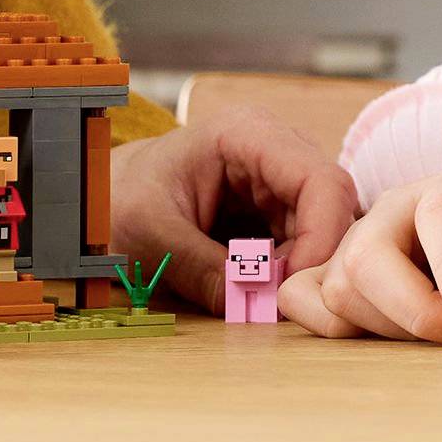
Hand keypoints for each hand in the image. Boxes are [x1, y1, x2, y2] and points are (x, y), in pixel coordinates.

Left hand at [109, 109, 357, 316]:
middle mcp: (278, 150)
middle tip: (278, 304)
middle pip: (334, 205)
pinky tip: (262, 292)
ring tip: (263, 300)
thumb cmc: (122, 199)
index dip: (322, 236)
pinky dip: (292, 272)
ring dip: (304, 269)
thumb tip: (251, 307)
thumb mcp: (150, 235)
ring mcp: (282, 179)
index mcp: (247, 134)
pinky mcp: (279, 208)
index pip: (320, 180)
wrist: (107, 196)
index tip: (292, 287)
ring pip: (327, 228)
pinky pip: (308, 242)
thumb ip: (200, 268)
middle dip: (315, 259)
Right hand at [277, 170, 441, 345]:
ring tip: (441, 335)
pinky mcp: (332, 270)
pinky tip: (383, 336)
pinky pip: (304, 300)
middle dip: (413, 312)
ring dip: (389, 330)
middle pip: (367, 257)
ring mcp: (357, 239)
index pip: (441, 215)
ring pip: (340, 288)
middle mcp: (394, 209)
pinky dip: (332, 328)